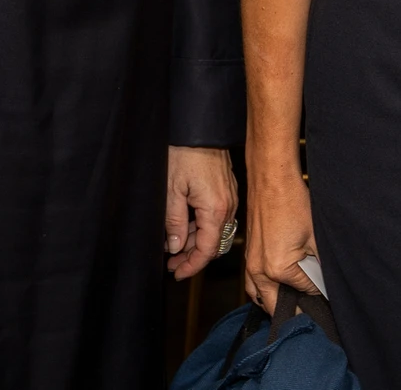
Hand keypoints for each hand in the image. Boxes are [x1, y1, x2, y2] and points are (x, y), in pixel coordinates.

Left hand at [167, 146, 238, 280]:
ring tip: (173, 247)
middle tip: (172, 264)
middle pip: (212, 243)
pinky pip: (215, 217)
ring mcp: (228, 198)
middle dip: (192, 256)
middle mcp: (227, 207)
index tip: (178, 273)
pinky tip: (184, 227)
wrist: (198, 127)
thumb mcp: (172, 190)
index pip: (207, 250)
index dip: (192, 265)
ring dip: (195, 242)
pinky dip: (201, 227)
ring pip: (213, 231)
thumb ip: (175, 222)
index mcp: (215, 210)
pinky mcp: (225, 190)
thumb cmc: (185, 153)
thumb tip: (177, 247)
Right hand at [241, 158, 317, 308]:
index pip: (304, 292)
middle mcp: (258, 271)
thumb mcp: (315, 238)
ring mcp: (250, 263)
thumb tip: (325, 284)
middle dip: (292, 308)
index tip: (326, 290)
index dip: (318, 290)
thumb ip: (320, 267)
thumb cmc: (292, 203)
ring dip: (275, 302)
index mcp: (277, 269)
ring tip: (294, 300)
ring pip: (260, 297)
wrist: (271, 179)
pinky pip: (253, 283)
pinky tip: (280, 283)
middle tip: (310, 308)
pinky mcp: (249, 254)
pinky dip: (265, 289)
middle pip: (275, 305)